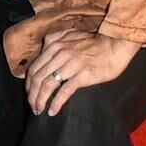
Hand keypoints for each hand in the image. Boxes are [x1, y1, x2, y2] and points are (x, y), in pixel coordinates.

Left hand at [25, 30, 139, 115]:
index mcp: (54, 46)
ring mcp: (71, 65)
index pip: (34, 68)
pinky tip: (52, 111)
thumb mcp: (69, 34)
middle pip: (37, 78)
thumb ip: (54, 39)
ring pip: (47, 85)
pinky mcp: (83, 75)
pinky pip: (64, 91)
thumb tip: (43, 49)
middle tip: (33, 106)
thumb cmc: (94, 42)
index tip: (30, 93)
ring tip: (39, 110)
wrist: (115, 45)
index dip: (29, 84)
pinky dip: (56, 103)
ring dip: (40, 100)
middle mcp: (60, 54)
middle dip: (32, 95)